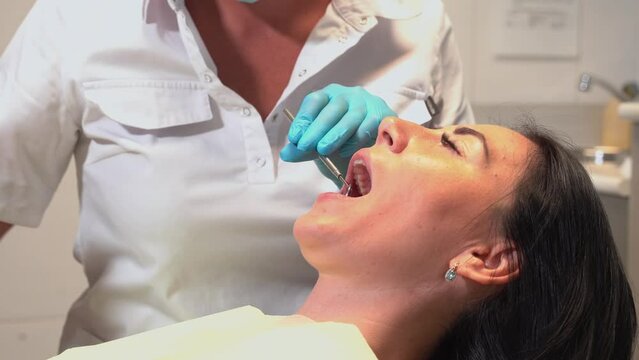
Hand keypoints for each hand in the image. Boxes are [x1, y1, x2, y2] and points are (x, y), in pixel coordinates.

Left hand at [280, 84, 395, 161]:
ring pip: (351, 116)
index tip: (294, 138)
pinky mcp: (383, 114)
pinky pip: (370, 125)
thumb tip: (286, 154)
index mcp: (329, 96)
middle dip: (317, 128)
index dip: (304, 119)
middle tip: (305, 145)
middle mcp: (349, 95)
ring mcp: (368, 103)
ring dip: (336, 134)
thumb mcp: (319, 146)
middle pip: (333, 108)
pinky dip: (357, 138)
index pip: (315, 101)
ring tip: (323, 149)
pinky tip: (347, 150)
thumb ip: (304, 149)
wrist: (372, 149)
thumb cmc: (342, 143)